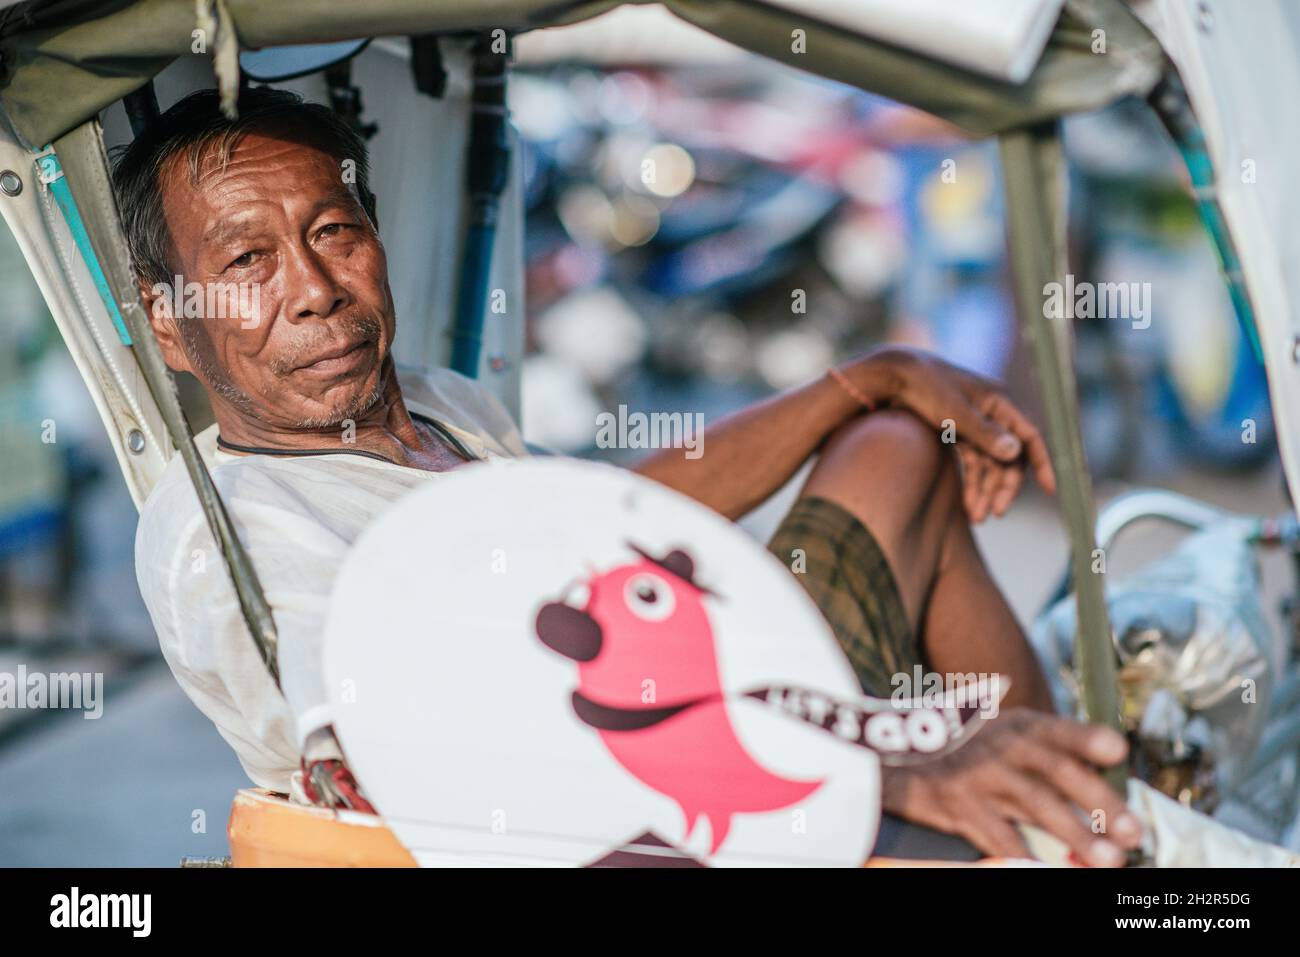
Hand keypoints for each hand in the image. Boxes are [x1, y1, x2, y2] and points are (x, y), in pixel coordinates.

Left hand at [846, 347, 1056, 520]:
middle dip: (1003, 486)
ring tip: (975, 517)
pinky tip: (967, 505)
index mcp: (998, 402)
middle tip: (995, 513)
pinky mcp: (956, 433)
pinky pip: (972, 463)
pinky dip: (971, 482)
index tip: (1049, 489)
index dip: (1042, 462)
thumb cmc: (925, 388)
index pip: (1030, 436)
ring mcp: (974, 424)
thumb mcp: (954, 412)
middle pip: (1009, 457)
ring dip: (985, 490)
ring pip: (990, 464)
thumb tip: (1016, 452)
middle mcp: (991, 413)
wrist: (892, 376)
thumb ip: (985, 433)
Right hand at [879, 708, 1140, 865]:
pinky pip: (1000, 837)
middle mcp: (1002, 747)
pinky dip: (1026, 857)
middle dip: (1099, 803)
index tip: (1118, 751)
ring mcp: (981, 777)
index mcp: (1019, 726)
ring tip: (1108, 860)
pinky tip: (1047, 870)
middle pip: (1058, 772)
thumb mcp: (1003, 731)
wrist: (901, 753)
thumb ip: (1048, 748)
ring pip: (1036, 807)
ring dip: (1076, 835)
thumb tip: (1111, 772)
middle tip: (1132, 832)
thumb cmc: (968, 747)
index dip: (1087, 738)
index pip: (1059, 730)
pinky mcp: (961, 806)